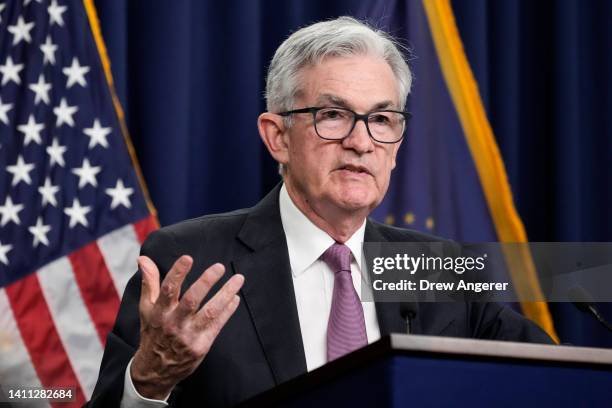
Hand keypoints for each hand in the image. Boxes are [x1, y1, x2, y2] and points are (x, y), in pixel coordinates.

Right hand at [130, 255, 243, 399]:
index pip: (168, 289)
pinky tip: (235, 298)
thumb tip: (143, 257)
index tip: (188, 258)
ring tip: (238, 279)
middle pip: (191, 300)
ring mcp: (188, 335)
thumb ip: (149, 281)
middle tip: (219, 267)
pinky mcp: (201, 346)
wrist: (156, 369)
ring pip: (210, 312)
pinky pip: (217, 325)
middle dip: (206, 282)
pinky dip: (228, 310)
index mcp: (159, 312)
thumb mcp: (147, 308)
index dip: (178, 273)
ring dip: (225, 294)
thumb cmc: (153, 332)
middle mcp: (173, 323)